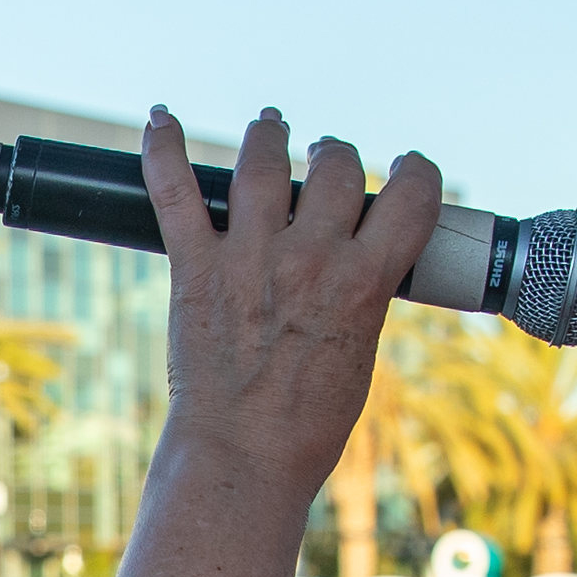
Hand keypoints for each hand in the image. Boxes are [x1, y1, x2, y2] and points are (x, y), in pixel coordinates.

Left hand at [139, 106, 437, 522]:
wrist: (244, 457)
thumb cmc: (308, 421)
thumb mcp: (361, 349)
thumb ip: (361, 292)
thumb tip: (358, 258)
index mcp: (364, 282)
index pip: (412, 195)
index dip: (415, 171)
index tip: (406, 168)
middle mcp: (310, 259)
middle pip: (336, 168)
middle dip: (336, 155)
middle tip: (327, 157)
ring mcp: (249, 258)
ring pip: (263, 161)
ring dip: (269, 135)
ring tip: (269, 126)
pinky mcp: (197, 269)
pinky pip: (175, 192)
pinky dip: (163, 148)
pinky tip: (160, 119)